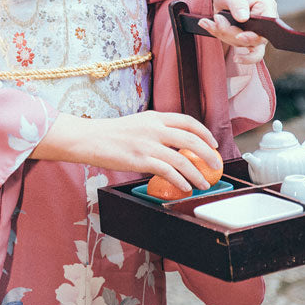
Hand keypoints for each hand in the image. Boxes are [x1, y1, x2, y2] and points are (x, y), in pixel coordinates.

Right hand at [31, 110, 221, 192]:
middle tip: (215, 166)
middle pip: (191, 139)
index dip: (204, 133)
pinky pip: (167, 171)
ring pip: (182, 159)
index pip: (187, 121)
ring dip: (197, 174)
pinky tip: (184, 187)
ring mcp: (147, 144)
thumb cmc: (110, 134)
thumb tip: (176, 145)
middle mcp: (154, 128)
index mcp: (154, 117)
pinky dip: (180, 180)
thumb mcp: (137, 124)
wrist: (89, 138)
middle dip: (208, 155)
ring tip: (203, 183)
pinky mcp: (140, 159)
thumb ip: (156, 131)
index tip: (213, 143)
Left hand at [198, 0, 277, 63]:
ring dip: (221, 32)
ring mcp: (254, 34)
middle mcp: (264, 24)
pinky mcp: (243, 39)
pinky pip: (231, 43)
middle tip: (217, 19)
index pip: (269, 27)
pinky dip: (218, 35)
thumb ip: (238, 4)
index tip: (239, 36)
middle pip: (253, 39)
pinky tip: (208, 27)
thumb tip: (243, 18)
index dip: (255, 34)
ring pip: (240, 43)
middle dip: (231, 32)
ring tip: (206, 20)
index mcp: (267, 8)